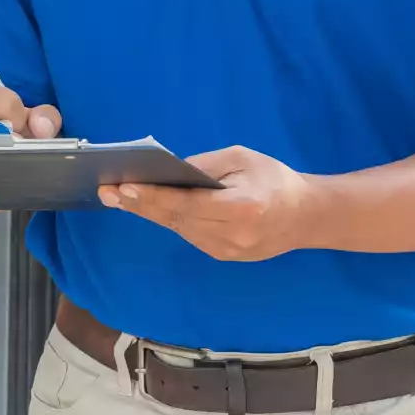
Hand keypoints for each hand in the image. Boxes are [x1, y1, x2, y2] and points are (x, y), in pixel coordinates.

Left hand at [100, 145, 326, 261]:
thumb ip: (204, 166)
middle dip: (140, 204)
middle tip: (107, 191)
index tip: (125, 187)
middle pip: (177, 220)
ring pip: (179, 229)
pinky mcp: (224, 256)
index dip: (154, 196)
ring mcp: (229, 251)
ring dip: (150, 212)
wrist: (307, 216)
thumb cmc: (275, 179)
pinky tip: (148, 206)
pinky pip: (189, 234)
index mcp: (243, 208)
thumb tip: (167, 172)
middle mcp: (234, 235)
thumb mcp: (241, 159)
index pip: (188, 204)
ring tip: (120, 196)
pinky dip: (170, 219)